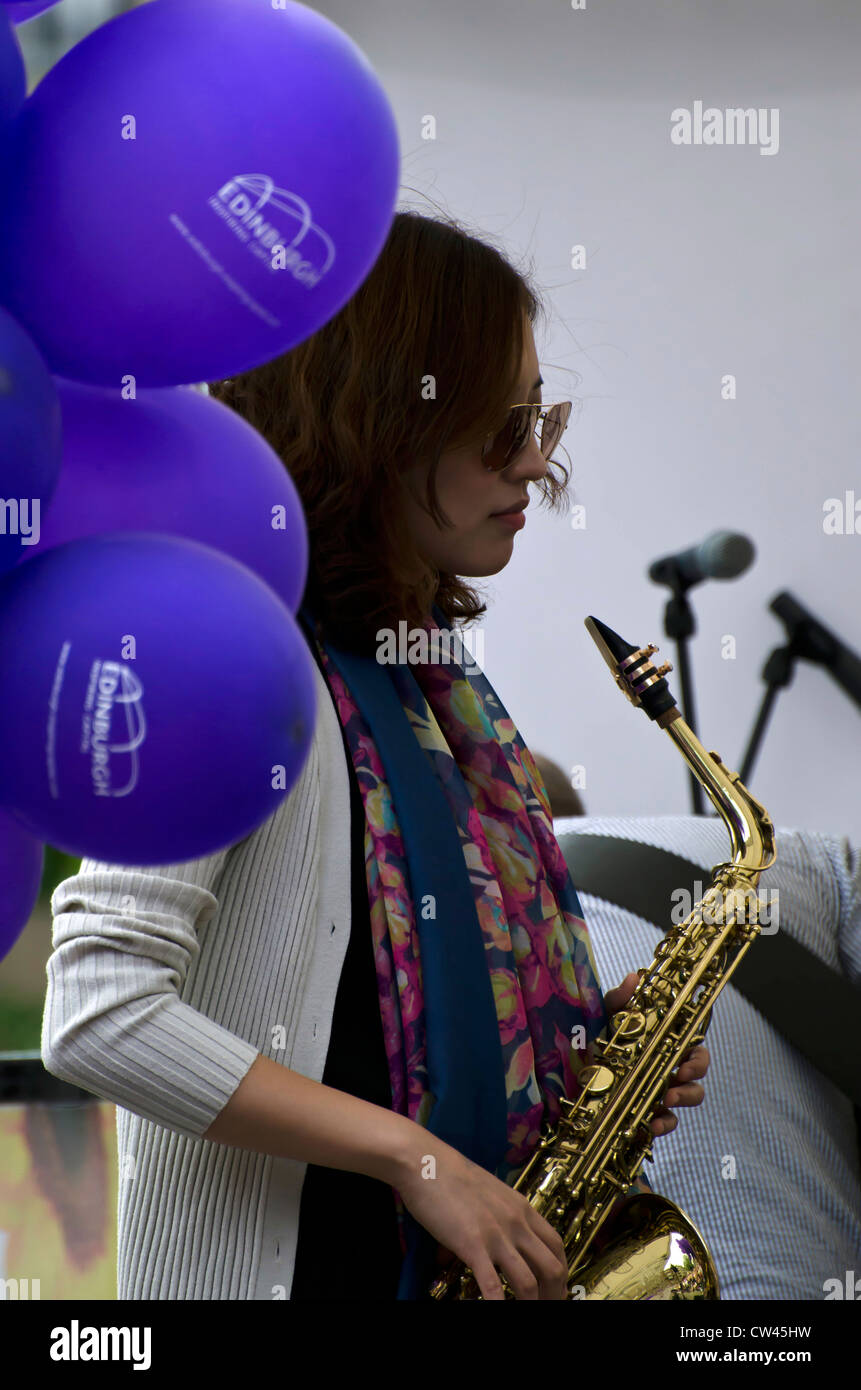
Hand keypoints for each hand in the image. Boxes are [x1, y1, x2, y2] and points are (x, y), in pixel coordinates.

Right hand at [396, 1136, 568, 1299]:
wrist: (426, 1162)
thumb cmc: (451, 1174)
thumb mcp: (488, 1192)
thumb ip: (499, 1215)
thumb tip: (495, 1240)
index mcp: (521, 1208)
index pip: (556, 1244)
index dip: (561, 1271)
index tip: (557, 1287)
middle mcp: (516, 1223)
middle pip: (552, 1267)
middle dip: (554, 1293)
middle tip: (548, 1306)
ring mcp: (496, 1235)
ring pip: (528, 1282)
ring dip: (531, 1304)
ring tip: (526, 1314)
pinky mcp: (473, 1245)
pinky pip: (492, 1285)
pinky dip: (499, 1305)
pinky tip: (499, 1312)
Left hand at [603, 972, 709, 1136]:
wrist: (578, 1071)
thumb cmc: (601, 1040)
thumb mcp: (608, 1018)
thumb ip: (620, 998)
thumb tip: (633, 976)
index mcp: (666, 1043)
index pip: (694, 1048)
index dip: (698, 1057)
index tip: (684, 1065)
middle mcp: (669, 1066)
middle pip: (697, 1073)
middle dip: (693, 1079)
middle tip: (677, 1081)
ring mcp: (662, 1089)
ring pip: (690, 1097)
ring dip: (684, 1099)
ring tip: (666, 1100)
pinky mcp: (651, 1110)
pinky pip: (669, 1121)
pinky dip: (665, 1124)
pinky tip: (653, 1124)